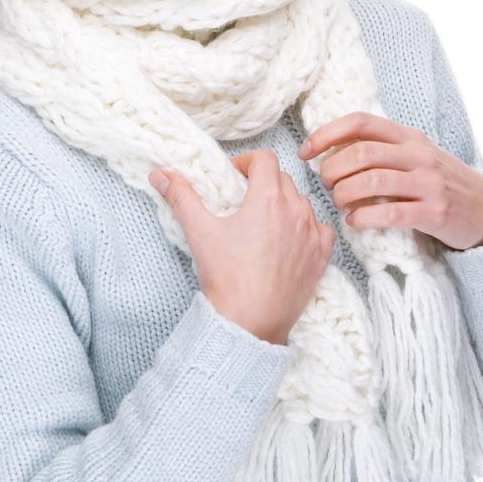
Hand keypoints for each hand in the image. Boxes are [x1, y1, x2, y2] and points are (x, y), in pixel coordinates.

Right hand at [148, 150, 335, 343]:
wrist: (249, 322)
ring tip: (265, 219)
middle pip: (283, 178)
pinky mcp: (320, 256)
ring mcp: (311, 234)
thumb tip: (160, 175)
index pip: (265, 159)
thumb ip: (181, 197)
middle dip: (264, 181)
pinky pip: (322, 228)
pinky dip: (309, 226)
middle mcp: (295, 211)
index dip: (247, 160)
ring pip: (303, 202)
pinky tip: (293, 237)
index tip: (235, 174)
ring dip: (286, 202)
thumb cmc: (226, 277)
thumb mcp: (199, 232)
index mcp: (267, 198)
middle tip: (245, 197)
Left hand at [297, 111, 482, 251]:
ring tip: (339, 203)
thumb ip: (381, 149)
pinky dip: (364, 217)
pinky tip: (354, 221)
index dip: (326, 134)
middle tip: (326, 185)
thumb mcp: (414, 155)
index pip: (360, 122)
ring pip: (371, 181)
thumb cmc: (439, 182)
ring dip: (344, 194)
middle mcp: (418, 155)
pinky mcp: (435, 213)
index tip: (305, 152)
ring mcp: (428, 183)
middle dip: (332, 170)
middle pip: (361, 153)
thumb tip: (329, 151)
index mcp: (408, 136)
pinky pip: (390, 213)